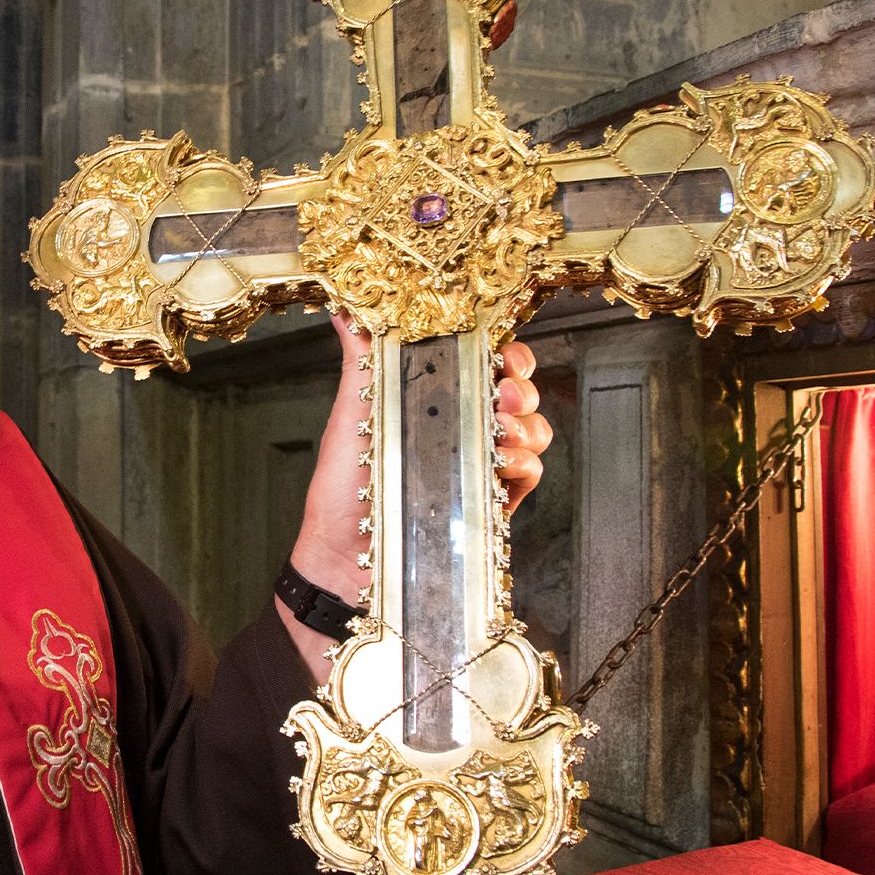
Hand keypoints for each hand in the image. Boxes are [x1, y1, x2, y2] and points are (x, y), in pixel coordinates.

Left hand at [278, 320, 553, 681]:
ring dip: (525, 424)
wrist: (344, 563)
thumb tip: (348, 311)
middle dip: (520, 386)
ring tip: (501, 431)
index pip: (481, 364)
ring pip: (530, 431)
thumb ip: (362, 363)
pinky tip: (504, 464)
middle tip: (504, 394)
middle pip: (516, 393)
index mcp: (430, 402)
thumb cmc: (344, 492)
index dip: (501, 352)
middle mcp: (460, 431)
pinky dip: (524, 464)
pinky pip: (526, 475)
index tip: (500, 352)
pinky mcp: (490, 504)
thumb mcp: (351, 417)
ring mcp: (478, 467)